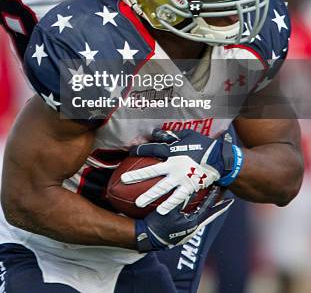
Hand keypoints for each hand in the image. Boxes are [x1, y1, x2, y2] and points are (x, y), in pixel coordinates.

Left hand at [122, 129, 242, 213]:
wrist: (221, 159)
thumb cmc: (203, 145)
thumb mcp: (187, 135)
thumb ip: (171, 135)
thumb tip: (157, 133)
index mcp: (172, 150)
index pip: (151, 149)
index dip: (139, 151)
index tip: (129, 154)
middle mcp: (174, 165)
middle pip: (152, 170)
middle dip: (137, 176)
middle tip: (123, 180)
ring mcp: (181, 178)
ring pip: (162, 188)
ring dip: (149, 195)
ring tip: (138, 203)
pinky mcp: (189, 187)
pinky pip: (177, 198)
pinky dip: (169, 205)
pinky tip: (161, 213)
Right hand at [135, 186, 233, 250]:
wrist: (148, 238)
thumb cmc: (158, 223)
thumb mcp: (169, 209)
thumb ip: (180, 199)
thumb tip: (189, 188)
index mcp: (193, 223)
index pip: (207, 208)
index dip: (213, 197)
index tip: (219, 188)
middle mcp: (194, 229)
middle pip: (209, 215)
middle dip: (219, 207)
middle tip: (229, 200)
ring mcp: (189, 233)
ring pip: (204, 219)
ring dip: (210, 211)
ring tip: (218, 204)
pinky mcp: (184, 234)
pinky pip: (196, 221)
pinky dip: (201, 215)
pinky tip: (200, 211)